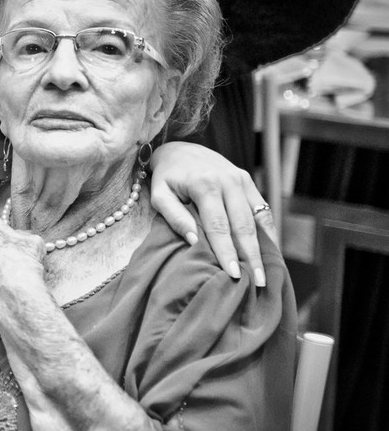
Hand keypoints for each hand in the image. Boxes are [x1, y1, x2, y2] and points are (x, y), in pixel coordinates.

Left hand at [148, 141, 273, 286]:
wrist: (180, 149)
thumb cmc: (166, 178)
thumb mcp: (160, 195)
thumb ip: (174, 217)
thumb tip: (194, 241)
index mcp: (205, 185)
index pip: (218, 226)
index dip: (227, 251)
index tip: (234, 274)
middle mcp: (228, 181)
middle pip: (243, 225)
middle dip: (252, 256)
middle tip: (259, 282)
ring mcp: (242, 180)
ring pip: (258, 218)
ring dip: (265, 246)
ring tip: (268, 273)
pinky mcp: (249, 181)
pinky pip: (263, 209)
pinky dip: (268, 231)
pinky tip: (271, 251)